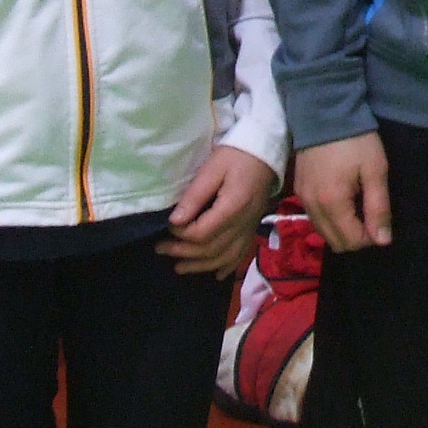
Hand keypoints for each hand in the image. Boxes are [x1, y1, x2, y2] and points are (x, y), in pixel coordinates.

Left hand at [162, 144, 281, 277]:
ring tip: (179, 267)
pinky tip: (215, 274)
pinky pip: (240, 255)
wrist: (266, 153)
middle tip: (161, 249)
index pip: (202, 232)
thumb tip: (175, 220)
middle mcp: (243, 224)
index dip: (181, 235)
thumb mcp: (212, 169)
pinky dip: (226, 267)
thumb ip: (195, 196)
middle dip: (184, 253)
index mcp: (233, 207)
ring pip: (225, 258)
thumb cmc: (236, 156)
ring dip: (200, 266)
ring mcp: (250, 229)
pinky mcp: (252, 230)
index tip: (166, 228)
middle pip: (211, 249)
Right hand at [293, 132, 390, 252]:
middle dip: (356, 238)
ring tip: (358, 208)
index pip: (351, 241)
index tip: (380, 219)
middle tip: (370, 216)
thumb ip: (378, 208)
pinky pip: (315, 219)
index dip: (371, 238)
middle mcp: (312, 207)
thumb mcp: (375, 171)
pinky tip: (342, 202)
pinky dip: (329, 220)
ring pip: (324, 233)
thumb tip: (383, 241)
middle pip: (335, 243)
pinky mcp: (298, 190)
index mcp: (332, 203)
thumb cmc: (356, 141)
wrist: (325, 112)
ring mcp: (302, 199)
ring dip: (342, 230)